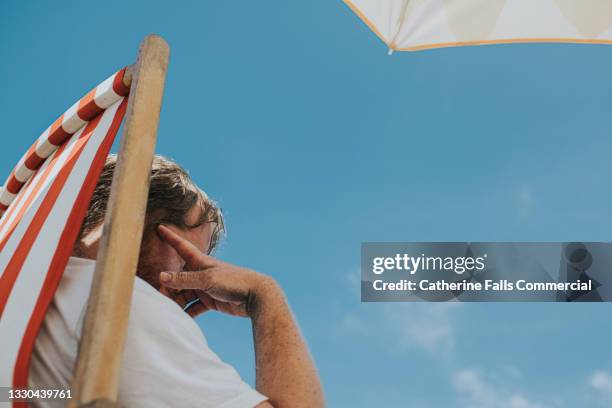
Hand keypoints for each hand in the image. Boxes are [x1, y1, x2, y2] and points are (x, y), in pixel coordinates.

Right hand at [157, 224, 277, 317]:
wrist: (256, 296)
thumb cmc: (234, 281)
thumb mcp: (207, 279)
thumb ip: (184, 280)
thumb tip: (161, 277)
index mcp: (200, 262)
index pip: (181, 247)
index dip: (170, 237)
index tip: (159, 227)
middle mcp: (200, 273)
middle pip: (177, 278)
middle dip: (167, 287)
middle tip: (160, 298)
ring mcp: (205, 287)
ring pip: (183, 294)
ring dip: (175, 302)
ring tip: (166, 311)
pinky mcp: (210, 301)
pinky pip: (193, 307)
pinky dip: (186, 312)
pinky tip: (179, 319)